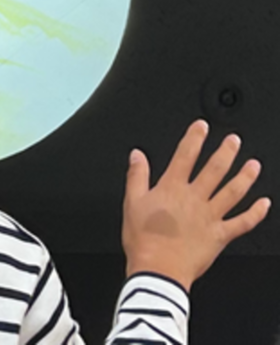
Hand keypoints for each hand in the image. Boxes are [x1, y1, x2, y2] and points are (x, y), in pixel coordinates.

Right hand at [122, 119, 270, 291]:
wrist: (158, 269)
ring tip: (254, 165)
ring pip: (233, 192)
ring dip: (245, 177)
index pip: (185, 156)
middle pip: (214, 170)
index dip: (194, 138)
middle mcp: (194, 199)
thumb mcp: (131, 202)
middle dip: (226, 152)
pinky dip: (256, 213)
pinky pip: (242, 223)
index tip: (202, 127)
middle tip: (234, 140)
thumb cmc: (143, 239)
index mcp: (171, 188)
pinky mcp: (220, 236)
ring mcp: (210, 217)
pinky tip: (264, 204)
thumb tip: (137, 155)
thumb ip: (136, 176)